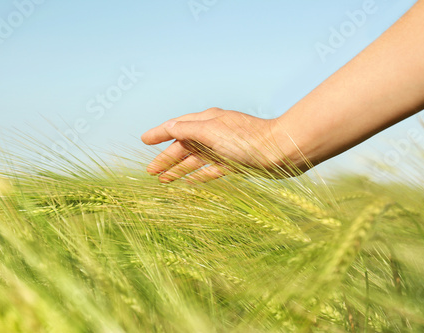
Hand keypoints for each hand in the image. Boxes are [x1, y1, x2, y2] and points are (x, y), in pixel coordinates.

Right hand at [141, 108, 308, 182]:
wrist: (280, 151)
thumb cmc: (246, 139)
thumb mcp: (212, 131)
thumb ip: (189, 130)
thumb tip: (169, 128)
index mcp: (207, 120)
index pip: (177, 126)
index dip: (159, 133)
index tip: (143, 140)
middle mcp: (214, 133)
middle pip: (184, 146)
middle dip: (166, 158)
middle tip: (150, 172)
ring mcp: (224, 148)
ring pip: (196, 160)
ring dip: (179, 169)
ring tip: (163, 180)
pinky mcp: (235, 163)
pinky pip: (211, 169)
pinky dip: (199, 175)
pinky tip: (190, 182)